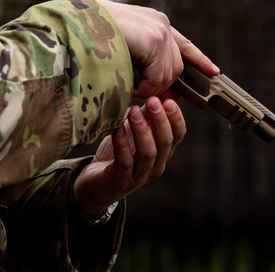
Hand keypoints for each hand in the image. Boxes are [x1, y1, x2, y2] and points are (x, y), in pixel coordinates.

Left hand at [71, 96, 185, 215]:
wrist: (96, 183)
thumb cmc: (118, 153)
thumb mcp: (134, 131)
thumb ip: (147, 115)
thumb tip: (160, 91)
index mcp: (162, 152)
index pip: (178, 135)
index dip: (176, 118)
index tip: (168, 100)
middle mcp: (155, 165)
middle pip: (165, 143)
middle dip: (160, 121)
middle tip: (153, 101)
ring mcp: (139, 175)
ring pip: (148, 153)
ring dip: (142, 131)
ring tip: (134, 111)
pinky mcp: (120, 180)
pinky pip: (125, 162)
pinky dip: (122, 145)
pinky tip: (118, 130)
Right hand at [96, 0, 218, 98]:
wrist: (72, 25)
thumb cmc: (86, 38)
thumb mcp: (121, 47)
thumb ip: (142, 58)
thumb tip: (157, 84)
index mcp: (151, 22)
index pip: (184, 42)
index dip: (199, 59)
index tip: (213, 72)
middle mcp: (160, 23)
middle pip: (177, 67)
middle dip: (163, 86)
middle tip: (141, 93)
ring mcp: (159, 30)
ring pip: (169, 75)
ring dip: (148, 87)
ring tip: (126, 81)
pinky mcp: (154, 41)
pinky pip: (158, 78)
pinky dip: (143, 87)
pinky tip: (128, 81)